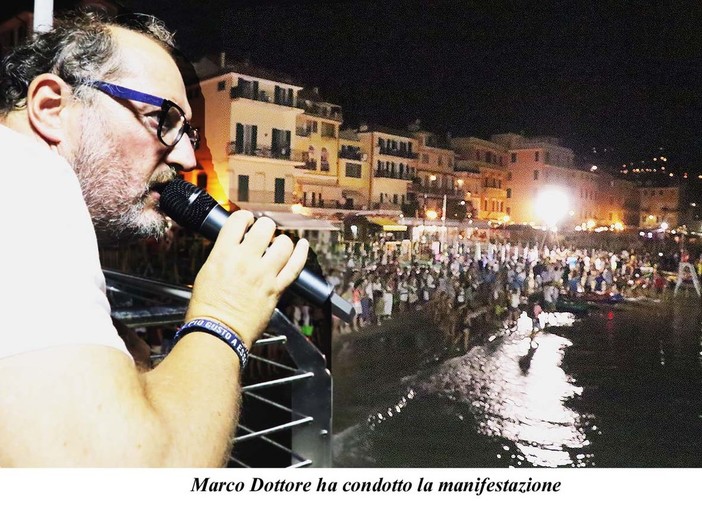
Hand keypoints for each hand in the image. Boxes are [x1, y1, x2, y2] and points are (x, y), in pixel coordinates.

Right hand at [186, 211, 308, 346]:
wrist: (218, 332)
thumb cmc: (207, 308)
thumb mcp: (207, 272)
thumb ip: (223, 255)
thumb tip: (234, 245)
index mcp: (223, 254)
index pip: (238, 221)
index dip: (244, 217)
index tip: (246, 221)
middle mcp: (245, 260)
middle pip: (265, 228)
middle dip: (264, 227)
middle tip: (262, 234)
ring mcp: (264, 274)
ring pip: (283, 244)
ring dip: (281, 241)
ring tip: (276, 245)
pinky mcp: (276, 289)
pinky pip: (295, 266)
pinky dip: (301, 253)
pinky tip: (302, 245)